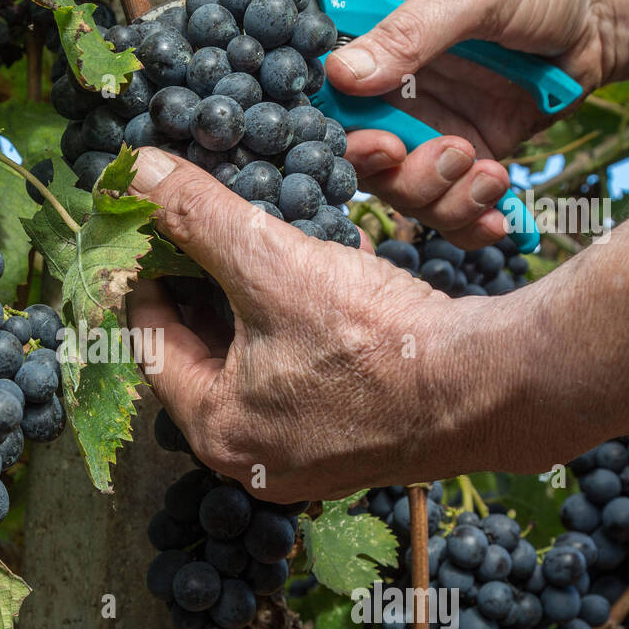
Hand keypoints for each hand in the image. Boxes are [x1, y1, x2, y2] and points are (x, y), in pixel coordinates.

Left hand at [125, 148, 528, 501]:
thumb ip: (198, 217)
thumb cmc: (378, 339)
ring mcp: (304, 452)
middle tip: (204, 226)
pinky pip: (301, 369)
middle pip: (201, 351)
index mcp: (216, 430)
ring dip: (255, 296)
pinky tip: (317, 270)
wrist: (493, 383)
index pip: (150, 340)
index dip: (147, 273)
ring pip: (254, 356)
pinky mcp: (350, 437)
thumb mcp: (272, 264)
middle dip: (205, 283)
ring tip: (259, 237)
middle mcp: (252, 456)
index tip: (154, 226)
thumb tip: (135, 172)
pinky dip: (300, 320)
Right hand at [328, 0, 628, 247]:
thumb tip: (343, 75)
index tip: (385, 147)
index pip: (335, 102)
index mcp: (381, 45)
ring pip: (408, 194)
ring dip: (446, 199)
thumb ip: (411, 34)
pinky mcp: (471, 159)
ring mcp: (433, 131)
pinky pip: (453, 208)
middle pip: (368, 163)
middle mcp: (397, 95)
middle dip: (405, 176)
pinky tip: (499, 216)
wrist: (616, 10)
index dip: (347, 137)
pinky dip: (472, 223)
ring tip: (491, 174)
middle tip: (452, 155)